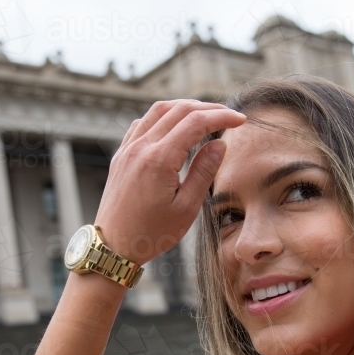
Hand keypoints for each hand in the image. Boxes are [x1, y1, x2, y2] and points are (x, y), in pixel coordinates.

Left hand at [94, 99, 245, 264]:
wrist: (113, 247)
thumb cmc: (151, 233)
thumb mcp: (186, 209)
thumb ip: (203, 172)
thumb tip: (219, 144)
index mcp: (158, 160)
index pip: (195, 122)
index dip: (221, 116)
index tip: (240, 120)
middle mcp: (140, 148)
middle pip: (178, 110)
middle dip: (207, 108)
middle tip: (228, 115)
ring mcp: (127, 149)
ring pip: (158, 110)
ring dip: (185, 107)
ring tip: (206, 115)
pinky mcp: (121, 155)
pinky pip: (143, 122)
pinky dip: (163, 116)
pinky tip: (175, 125)